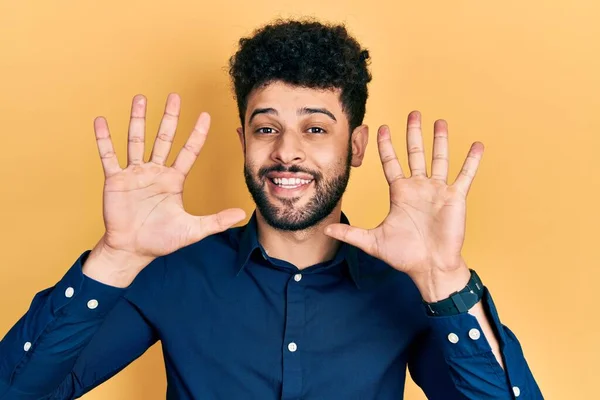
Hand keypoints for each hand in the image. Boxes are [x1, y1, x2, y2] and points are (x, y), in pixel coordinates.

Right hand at [92, 93, 245, 270]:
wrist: (133, 250)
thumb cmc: (161, 240)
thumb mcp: (193, 230)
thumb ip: (217, 220)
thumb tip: (242, 214)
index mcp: (174, 180)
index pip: (188, 151)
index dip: (197, 134)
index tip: (205, 115)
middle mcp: (155, 172)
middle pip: (164, 138)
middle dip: (170, 117)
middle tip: (174, 97)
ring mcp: (135, 174)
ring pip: (137, 140)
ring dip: (138, 120)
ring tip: (140, 98)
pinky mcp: (116, 180)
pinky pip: (109, 156)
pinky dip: (104, 139)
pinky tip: (101, 121)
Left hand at [325, 111, 482, 300]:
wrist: (429, 267)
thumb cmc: (404, 256)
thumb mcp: (372, 241)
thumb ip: (350, 233)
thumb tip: (327, 229)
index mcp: (400, 192)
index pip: (391, 162)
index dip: (386, 146)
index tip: (381, 128)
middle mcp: (418, 187)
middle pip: (415, 153)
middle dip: (413, 133)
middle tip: (413, 113)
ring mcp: (437, 190)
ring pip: (439, 158)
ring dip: (440, 140)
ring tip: (439, 121)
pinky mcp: (455, 197)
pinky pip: (465, 175)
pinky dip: (471, 161)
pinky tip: (477, 145)